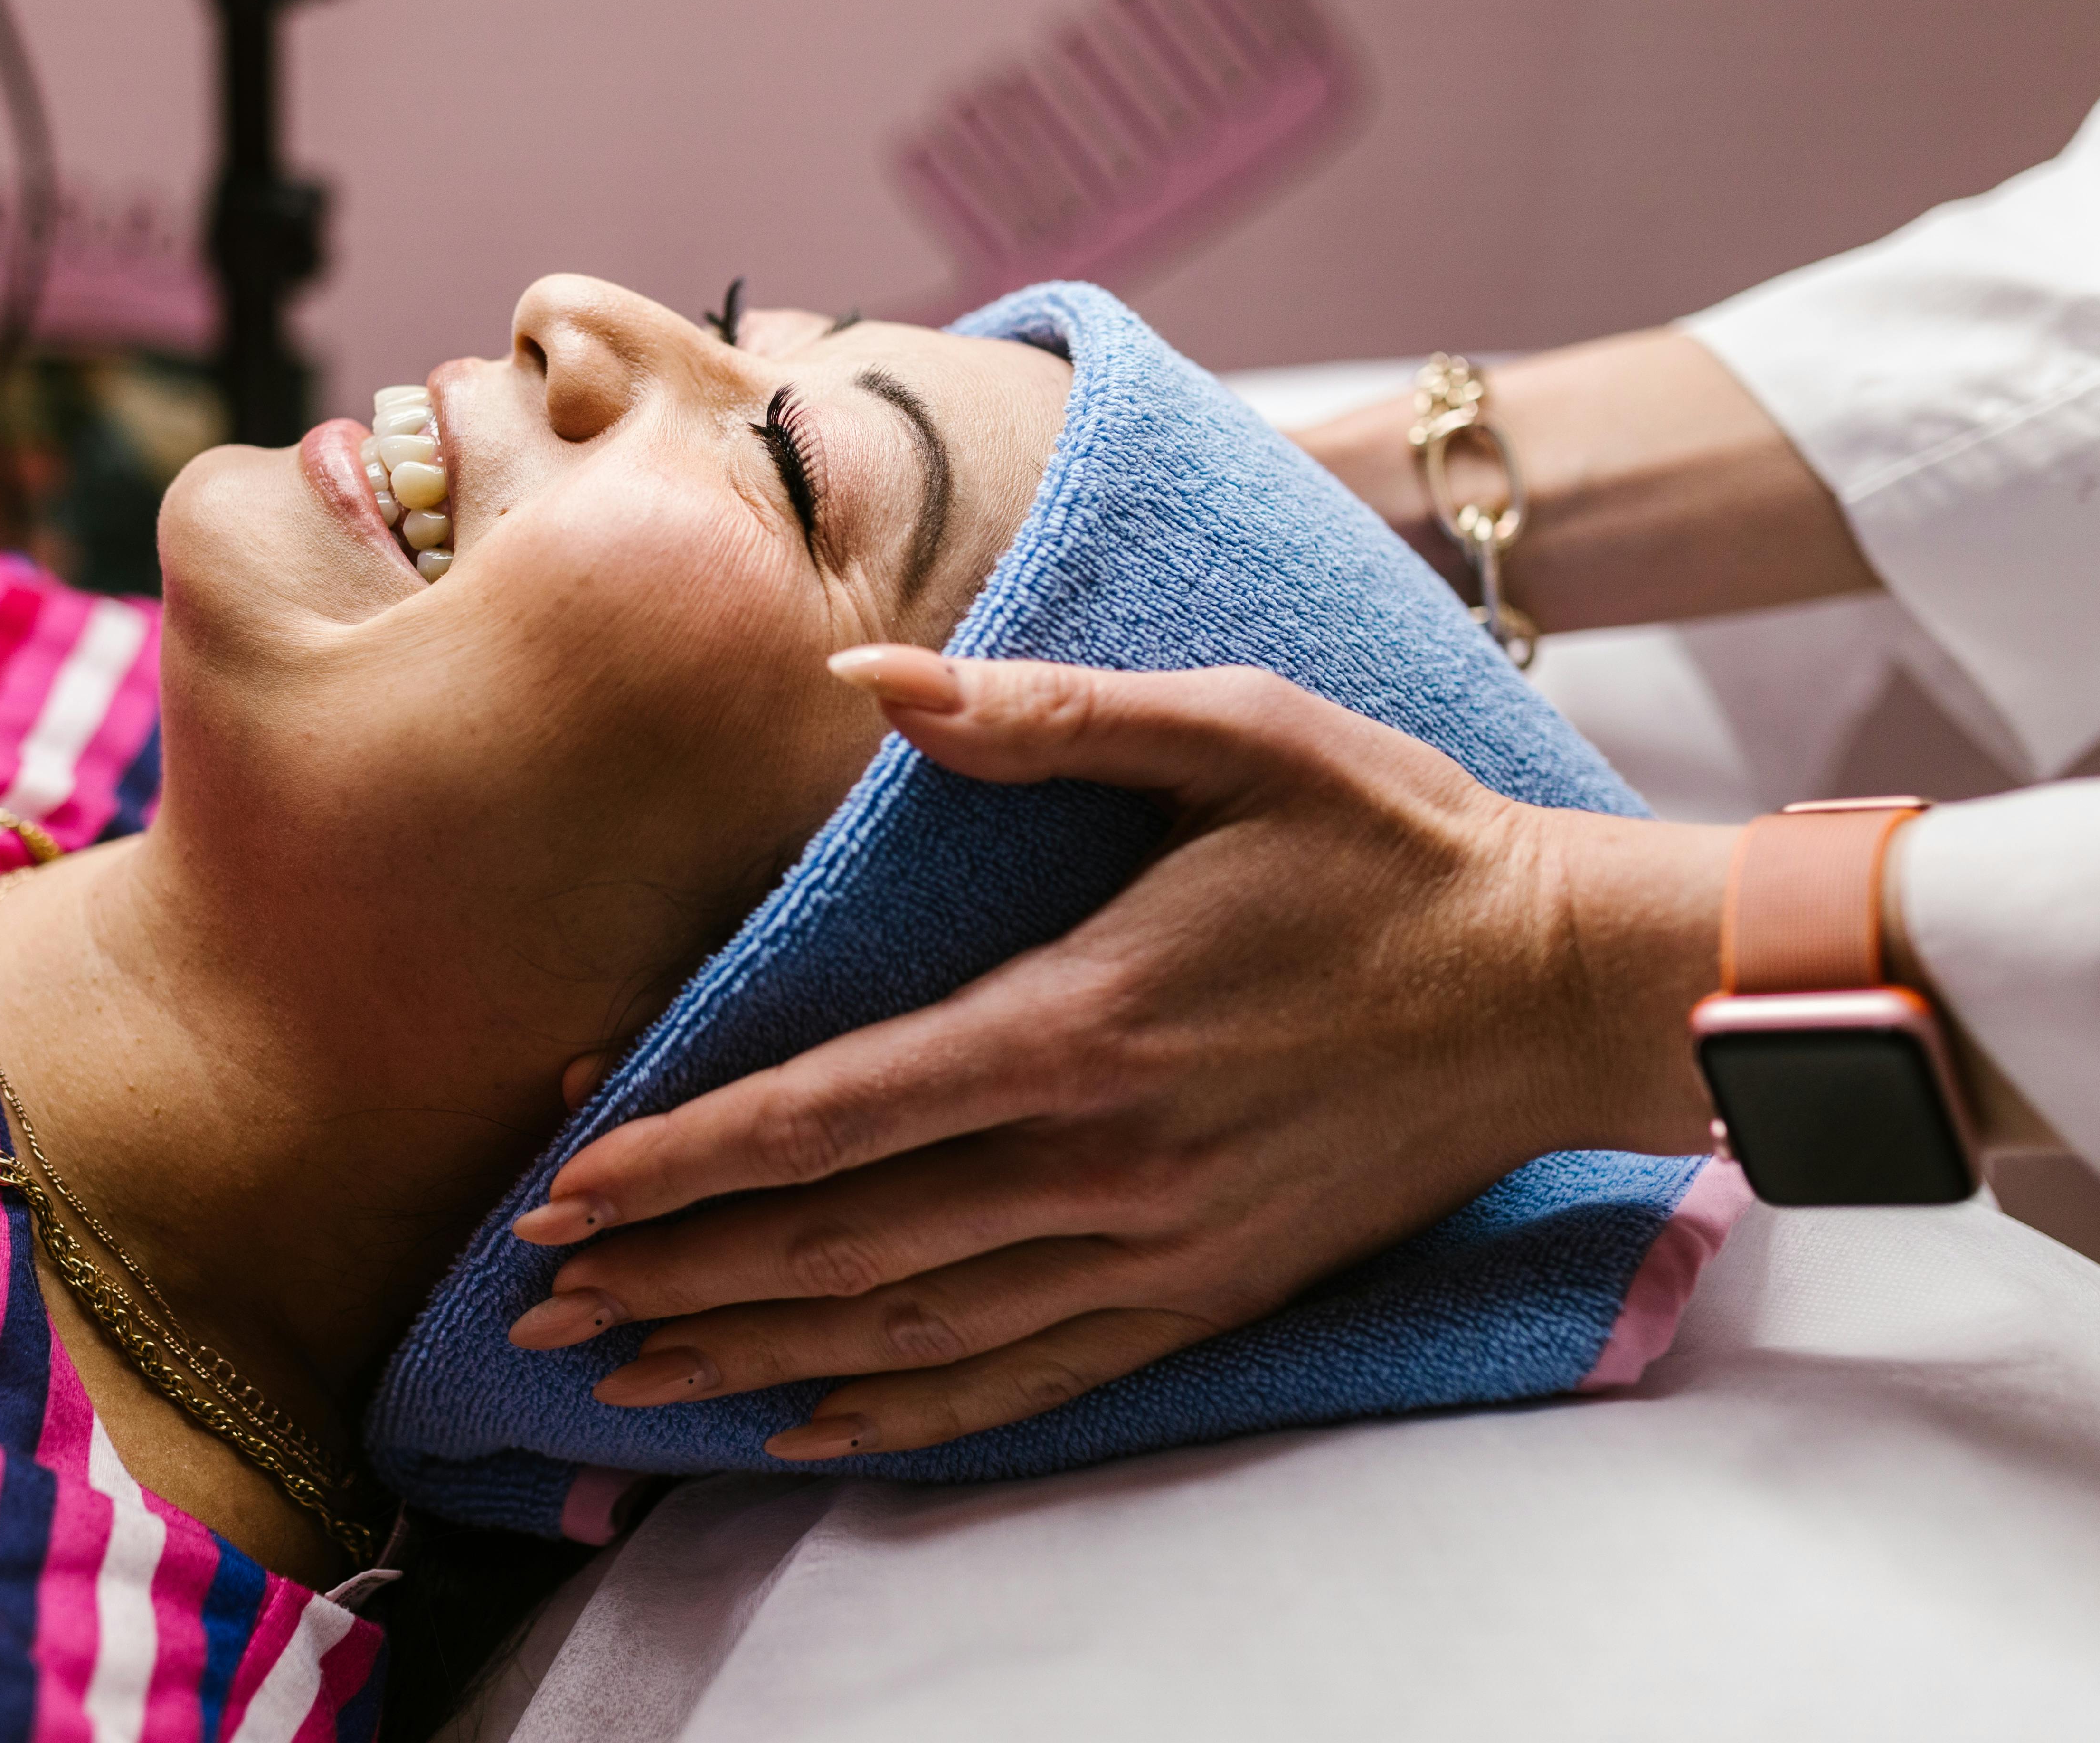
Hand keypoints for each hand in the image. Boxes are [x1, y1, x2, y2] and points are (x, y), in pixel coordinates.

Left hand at [506, 646, 1731, 1459]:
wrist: (1563, 987)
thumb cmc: (1393, 841)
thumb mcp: (1237, 728)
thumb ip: (1041, 713)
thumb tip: (863, 673)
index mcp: (1084, 1019)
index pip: (833, 1110)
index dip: (684, 1154)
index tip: (564, 1184)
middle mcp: (1102, 1160)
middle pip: (840, 1242)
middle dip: (674, 1274)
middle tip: (536, 1300)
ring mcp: (1155, 1247)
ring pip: (911, 1330)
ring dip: (754, 1356)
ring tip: (624, 1376)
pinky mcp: (1203, 1295)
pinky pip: (1026, 1380)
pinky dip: (903, 1414)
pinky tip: (811, 1426)